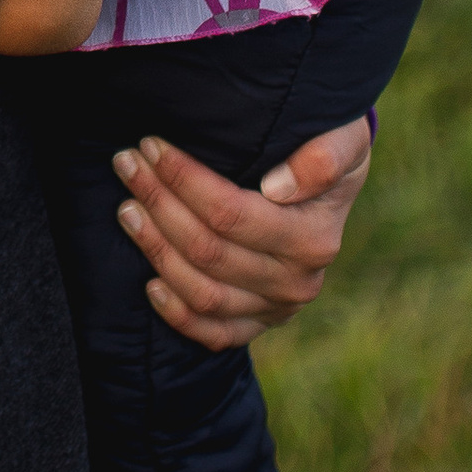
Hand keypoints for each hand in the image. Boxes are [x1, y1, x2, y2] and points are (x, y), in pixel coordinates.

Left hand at [109, 114, 371, 348]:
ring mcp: (276, 309)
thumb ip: (325, 156)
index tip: (152, 145)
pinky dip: (177, 315)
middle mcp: (297, 282)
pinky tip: (149, 284)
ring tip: (126, 207)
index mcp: (313, 238)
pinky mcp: (258, 325)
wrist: (334, 184)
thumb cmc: (326, 147)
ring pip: (202, 292)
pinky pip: (213, 332)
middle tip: (127, 162)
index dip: (184, 180)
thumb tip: (280, 187)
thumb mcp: (345, 138)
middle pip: (208, 251)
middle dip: (158, 202)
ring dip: (155, 249)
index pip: (230, 213)